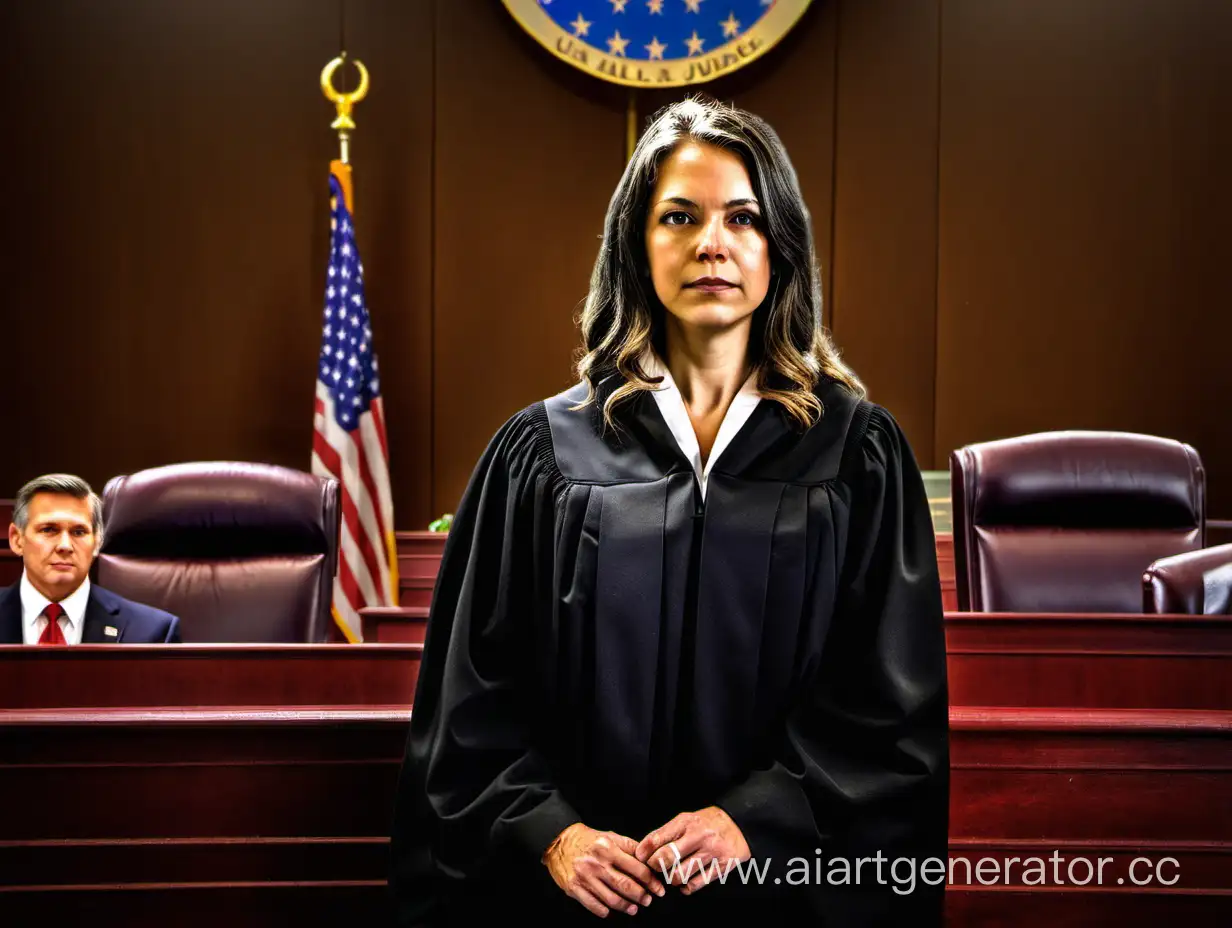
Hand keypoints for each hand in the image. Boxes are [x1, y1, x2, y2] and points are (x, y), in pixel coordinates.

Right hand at [543, 822, 666, 916]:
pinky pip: (594, 905)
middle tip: (648, 900)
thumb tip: (648, 861)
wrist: (559, 842)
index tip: (658, 889)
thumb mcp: (610, 836)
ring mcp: (584, 877)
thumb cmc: (588, 840)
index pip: (636, 868)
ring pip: (611, 899)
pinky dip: (605, 911)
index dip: (651, 881)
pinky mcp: (574, 888)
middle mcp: (596, 863)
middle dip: (641, 896)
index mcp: (608, 848)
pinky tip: (612, 911)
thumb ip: (629, 847)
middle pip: (625, 886)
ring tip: (634, 909)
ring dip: (626, 907)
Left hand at [635, 807, 750, 895]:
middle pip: (667, 858)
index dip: (644, 851)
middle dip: (656, 867)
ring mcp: (711, 852)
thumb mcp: (686, 819)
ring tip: (672, 875)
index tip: (641, 857)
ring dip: (671, 878)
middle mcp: (699, 836)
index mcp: (687, 822)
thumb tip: (643, 849)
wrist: (739, 823)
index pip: (658, 838)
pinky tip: (685, 883)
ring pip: (681, 874)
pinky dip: (686, 887)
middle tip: (655, 868)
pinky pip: (696, 884)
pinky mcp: (722, 866)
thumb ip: (665, 832)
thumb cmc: (707, 823)